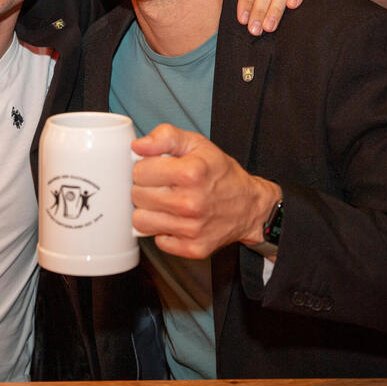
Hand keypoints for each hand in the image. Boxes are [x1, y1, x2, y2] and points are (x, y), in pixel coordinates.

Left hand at [130, 124, 281, 259]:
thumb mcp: (197, 144)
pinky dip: (163, 231)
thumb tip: (138, 146)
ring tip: (165, 202)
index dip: (145, 167)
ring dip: (149, 211)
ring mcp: (192, 229)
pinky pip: (157, 241)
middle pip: (137, 195)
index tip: (157, 169)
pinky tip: (175, 220)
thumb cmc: (221, 174)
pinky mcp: (193, 248)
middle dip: (145, 187)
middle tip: (162, 185)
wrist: (249, 205)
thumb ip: (165, 137)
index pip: (139, 171)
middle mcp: (191, 203)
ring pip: (140, 221)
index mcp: (191, 173)